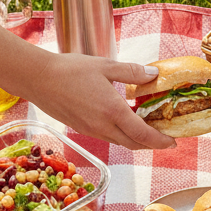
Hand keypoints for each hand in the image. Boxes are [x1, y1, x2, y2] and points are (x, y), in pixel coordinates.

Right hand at [0, 0, 175, 149]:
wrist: (36, 78)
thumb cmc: (70, 69)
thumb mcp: (105, 66)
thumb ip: (132, 72)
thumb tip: (154, 74)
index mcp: (113, 111)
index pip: (144, 135)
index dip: (161, 141)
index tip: (173, 140)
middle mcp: (103, 126)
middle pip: (135, 144)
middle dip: (152, 144)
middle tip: (165, 138)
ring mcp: (92, 130)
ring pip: (121, 143)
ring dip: (138, 141)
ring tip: (149, 133)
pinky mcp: (82, 129)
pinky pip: (109, 137)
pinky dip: (122, 136)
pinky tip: (125, 125)